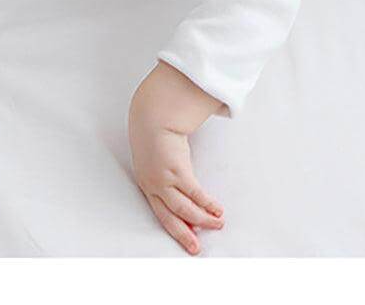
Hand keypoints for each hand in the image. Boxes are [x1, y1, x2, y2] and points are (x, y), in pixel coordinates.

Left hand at [128, 89, 224, 254]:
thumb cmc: (154, 132)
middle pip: (171, 217)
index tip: (188, 236)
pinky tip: (217, 210)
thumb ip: (165, 163)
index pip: (161, 212)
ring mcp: (164, 181)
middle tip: (197, 247)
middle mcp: (153, 186)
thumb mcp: (156, 153)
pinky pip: (195, 193)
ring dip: (202, 219)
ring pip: (184, 209)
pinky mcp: (177, 172)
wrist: (152, 117)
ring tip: (217, 224)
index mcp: (147, 183)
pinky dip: (207, 204)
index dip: (175, 227)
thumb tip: (178, 166)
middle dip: (185, 234)